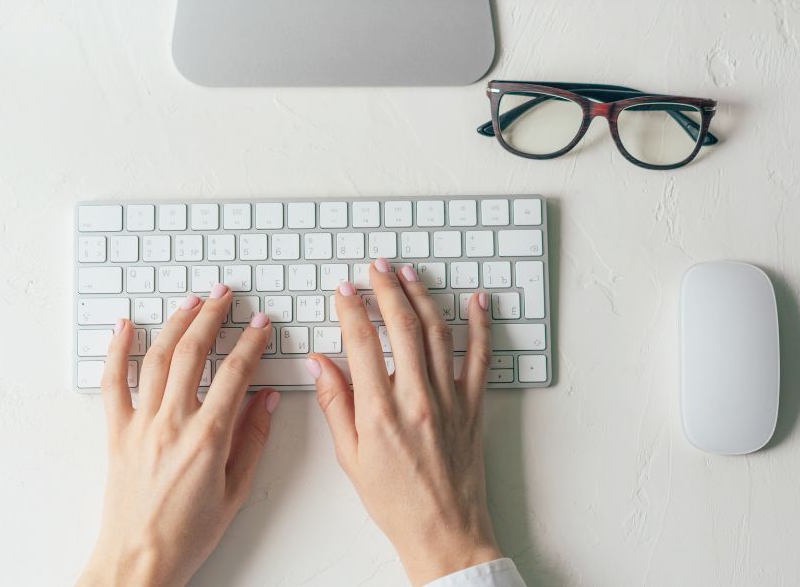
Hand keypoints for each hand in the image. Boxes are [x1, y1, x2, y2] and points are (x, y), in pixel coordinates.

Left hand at [77, 284, 279, 586]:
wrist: (139, 561)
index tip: (261, 325)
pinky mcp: (116, 434)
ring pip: (156, 359)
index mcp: (207, 438)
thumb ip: (252, 441)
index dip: (251, 343)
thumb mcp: (235, 491)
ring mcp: (140, 425)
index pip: (235, 374)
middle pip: (193, 353)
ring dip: (175, 324)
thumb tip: (267, 400)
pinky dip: (116, 351)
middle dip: (213, 317)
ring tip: (191, 302)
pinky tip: (124, 327)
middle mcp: (171, 424)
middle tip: (226, 296)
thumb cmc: (187, 535)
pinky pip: (113, 384)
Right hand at [307, 258, 501, 585]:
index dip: (350, 308)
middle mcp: (417, 398)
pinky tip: (477, 302)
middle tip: (375, 268)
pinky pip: (479, 357)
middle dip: (386, 289)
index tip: (344, 291)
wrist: (445, 532)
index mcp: (380, 411)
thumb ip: (335, 404)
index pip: (362, 342)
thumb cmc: (396, 502)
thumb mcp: (351, 456)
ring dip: (422, 297)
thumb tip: (320, 364)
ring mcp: (450, 399)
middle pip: (402, 326)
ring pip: (438, 332)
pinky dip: (480, 326)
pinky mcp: (473, 406)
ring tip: (409, 274)